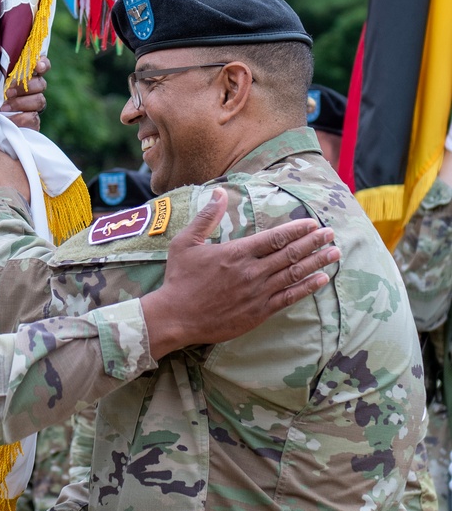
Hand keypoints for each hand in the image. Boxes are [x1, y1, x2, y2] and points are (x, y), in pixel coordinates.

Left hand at [0, 55, 49, 130]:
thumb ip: (1, 71)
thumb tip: (1, 59)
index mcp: (27, 77)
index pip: (43, 66)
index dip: (43, 64)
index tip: (38, 66)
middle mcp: (35, 91)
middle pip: (41, 84)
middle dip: (24, 87)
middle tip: (8, 92)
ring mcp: (35, 107)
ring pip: (39, 101)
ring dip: (20, 103)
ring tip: (3, 107)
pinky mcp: (34, 123)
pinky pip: (33, 119)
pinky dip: (19, 118)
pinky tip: (8, 119)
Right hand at [141, 187, 339, 357]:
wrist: (175, 317)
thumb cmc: (179, 279)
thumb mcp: (185, 243)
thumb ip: (206, 218)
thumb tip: (218, 193)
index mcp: (236, 253)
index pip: (274, 237)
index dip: (296, 229)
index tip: (313, 223)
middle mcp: (251, 272)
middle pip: (290, 254)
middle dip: (313, 242)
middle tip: (331, 233)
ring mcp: (257, 293)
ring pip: (294, 274)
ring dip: (317, 262)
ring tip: (334, 253)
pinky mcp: (258, 312)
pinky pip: (288, 297)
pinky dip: (307, 288)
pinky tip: (321, 279)